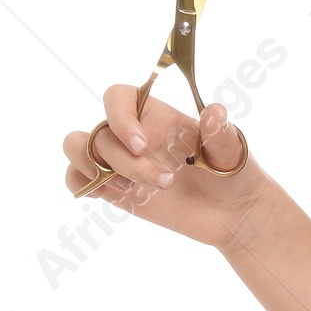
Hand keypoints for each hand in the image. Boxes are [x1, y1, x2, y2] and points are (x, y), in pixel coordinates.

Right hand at [61, 85, 269, 246]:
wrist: (233, 214)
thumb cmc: (232, 173)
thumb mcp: (231, 151)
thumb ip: (219, 132)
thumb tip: (214, 111)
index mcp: (154, 114)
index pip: (116, 97)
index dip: (119, 117)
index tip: (141, 144)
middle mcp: (131, 134)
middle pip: (99, 132)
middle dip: (126, 162)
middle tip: (165, 181)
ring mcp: (119, 161)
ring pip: (79, 150)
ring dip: (99, 171)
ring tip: (131, 189)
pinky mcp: (114, 189)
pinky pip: (77, 179)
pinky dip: (83, 185)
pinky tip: (116, 195)